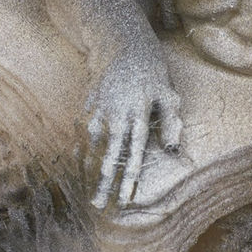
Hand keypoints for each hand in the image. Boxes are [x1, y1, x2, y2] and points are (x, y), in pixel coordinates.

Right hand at [84, 49, 182, 208]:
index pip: (133, 154)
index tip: (124, 199)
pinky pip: (84, 132)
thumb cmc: (153, 73)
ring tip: (89, 192)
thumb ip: (170, 123)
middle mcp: (116, 116)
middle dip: (104, 182)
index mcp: (137, 116)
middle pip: (109, 156)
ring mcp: (100, 110)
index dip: (129, 178)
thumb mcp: (168, 95)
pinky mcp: (90, 104)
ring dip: (90, 170)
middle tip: (98, 205)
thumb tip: (172, 152)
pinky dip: (82, 150)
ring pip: (93, 146)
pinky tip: (80, 167)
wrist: (125, 45)